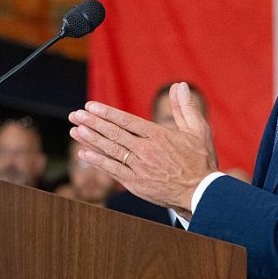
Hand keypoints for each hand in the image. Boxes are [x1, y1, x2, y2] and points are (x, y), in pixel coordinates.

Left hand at [68, 82, 217, 214]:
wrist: (201, 193)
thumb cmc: (200, 160)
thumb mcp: (198, 130)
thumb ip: (185, 107)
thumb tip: (179, 85)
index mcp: (159, 136)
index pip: (127, 121)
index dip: (107, 113)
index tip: (91, 106)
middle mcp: (146, 151)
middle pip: (115, 134)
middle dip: (93, 123)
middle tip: (76, 114)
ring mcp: (139, 168)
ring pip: (111, 151)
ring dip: (91, 140)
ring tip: (75, 129)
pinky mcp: (136, 184)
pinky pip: (113, 170)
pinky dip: (98, 161)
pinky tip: (84, 153)